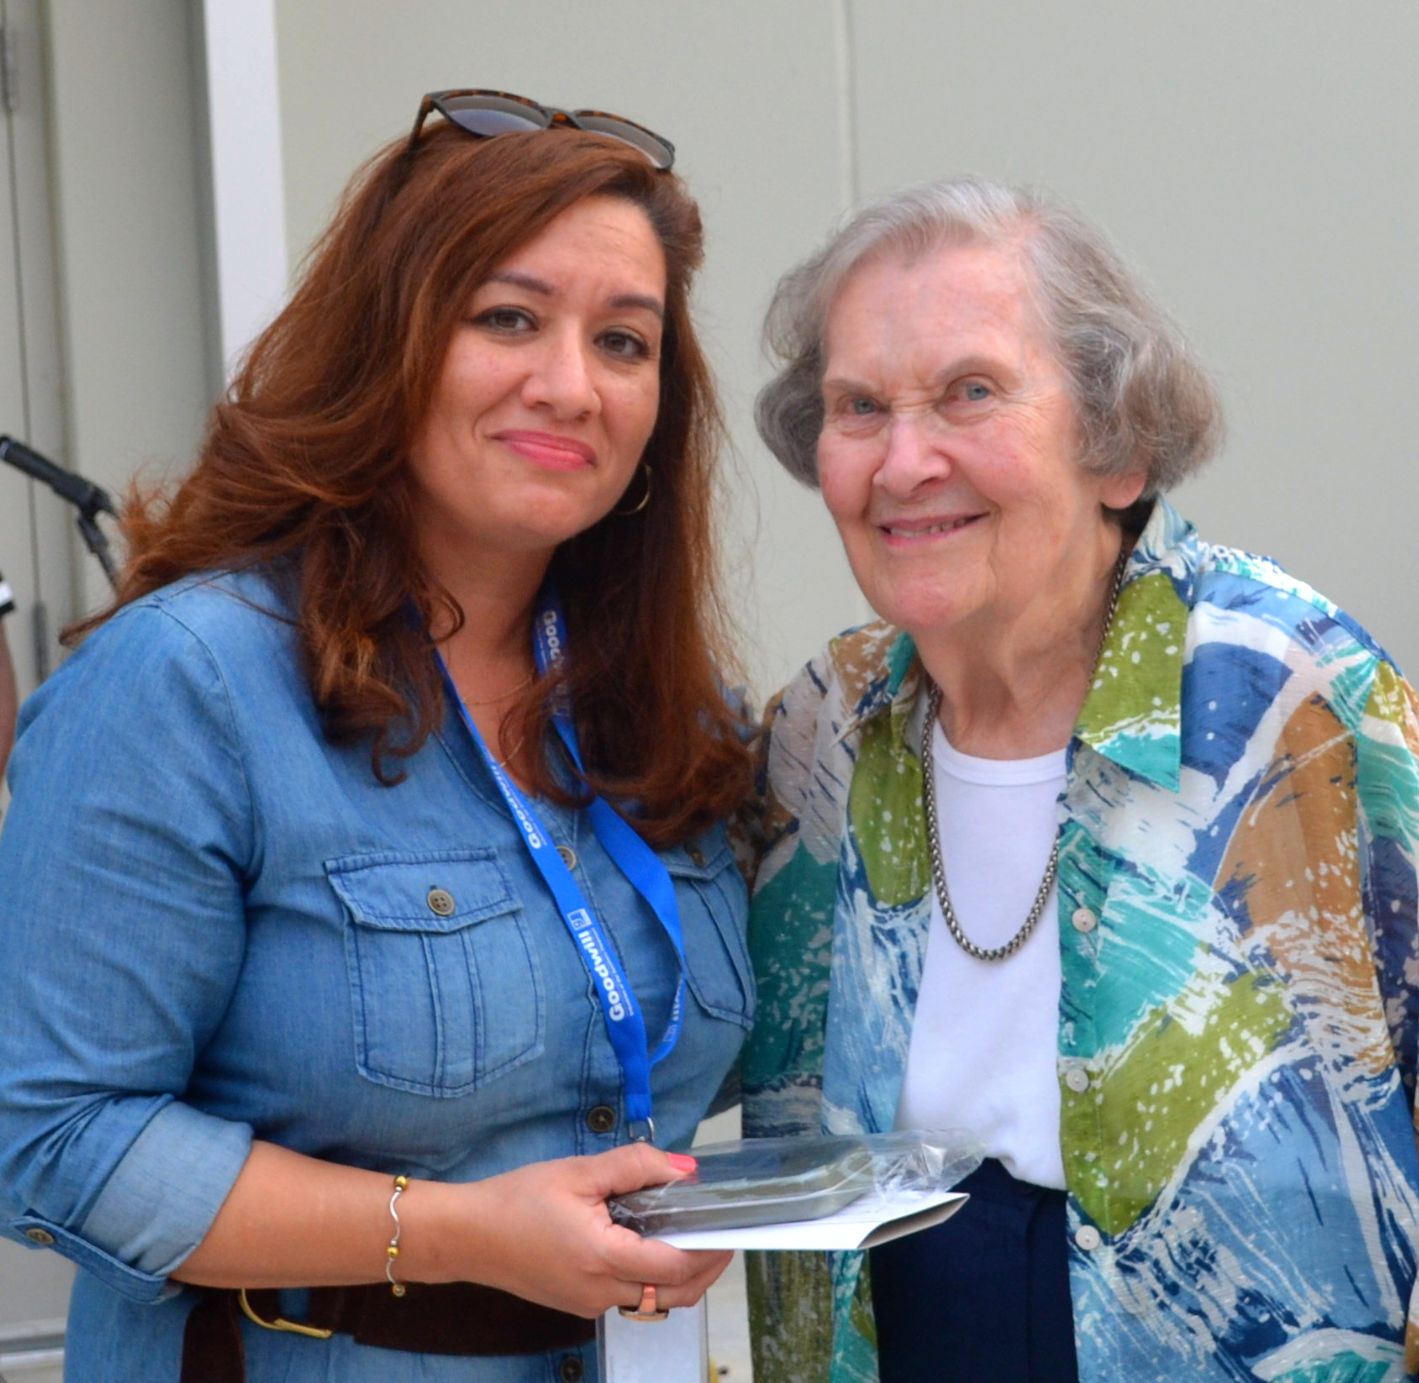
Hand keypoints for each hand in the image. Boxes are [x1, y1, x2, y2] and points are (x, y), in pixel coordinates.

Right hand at [436, 1143, 733, 1318]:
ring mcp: (590, 1305)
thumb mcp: (578, 1172)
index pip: (676, 1266)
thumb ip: (635, 1166)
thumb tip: (686, 1170)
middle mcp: (601, 1292)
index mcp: (603, 1259)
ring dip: (682, 1276)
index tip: (731, 1226)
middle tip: (723, 1237)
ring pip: (654, 1300)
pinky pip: (629, 1296)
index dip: (710, 1249)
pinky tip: (651, 1243)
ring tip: (693, 1237)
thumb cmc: (519, 1199)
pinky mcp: (579, 1304)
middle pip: (673, 1294)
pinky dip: (652, 1277)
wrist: (467, 1236)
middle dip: (706, 1269)